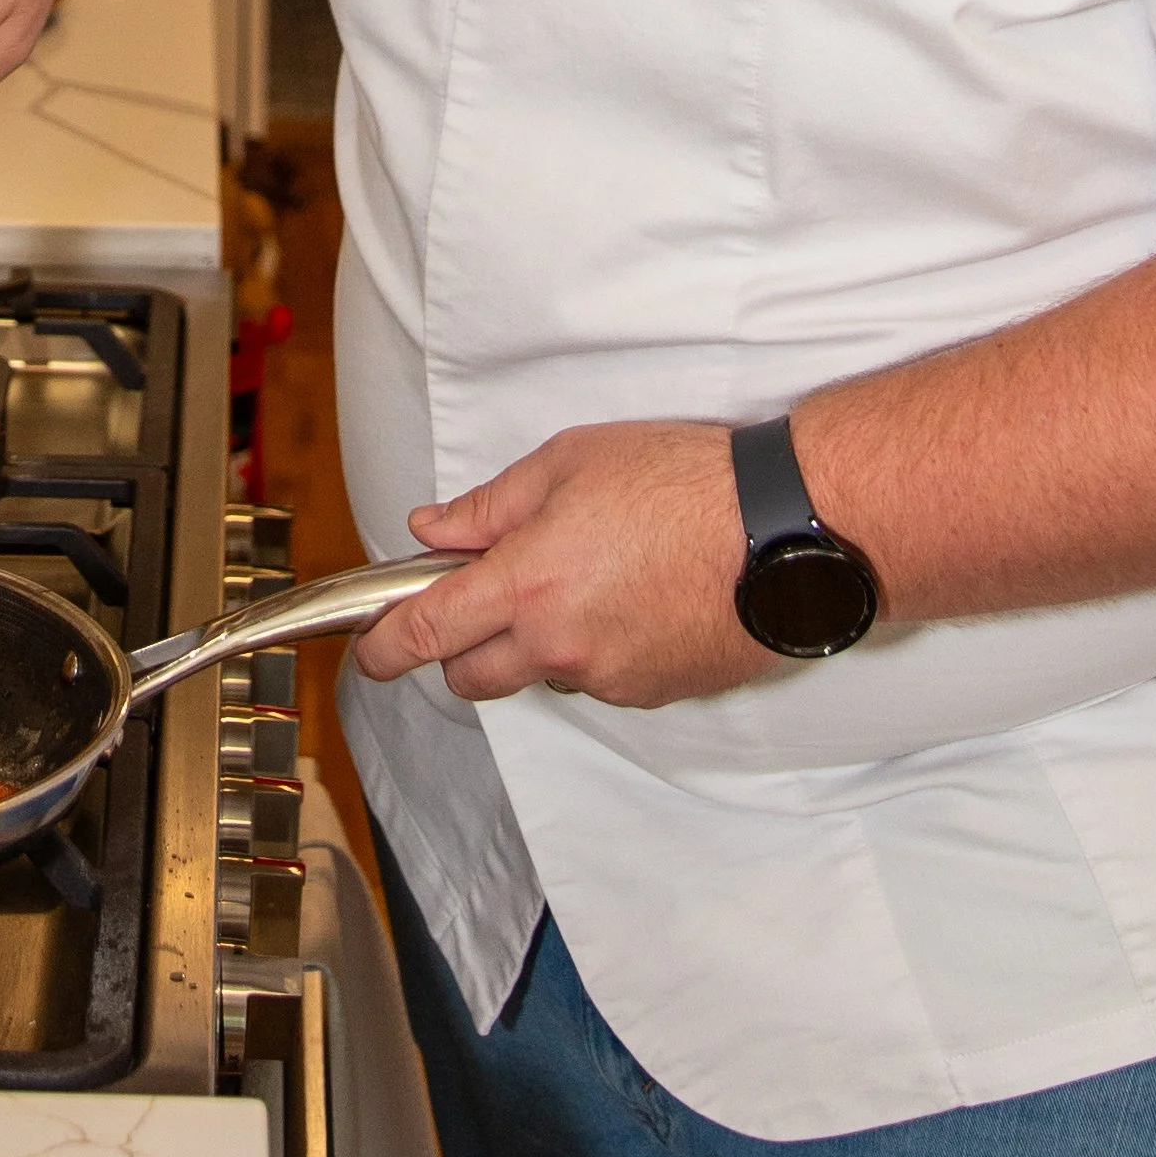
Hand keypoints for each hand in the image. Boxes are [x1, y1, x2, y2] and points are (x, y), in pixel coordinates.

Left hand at [351, 420, 776, 706]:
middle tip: (489, 601)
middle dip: (463, 651)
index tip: (369, 652)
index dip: (383, 649)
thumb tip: (432, 528)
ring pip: (544, 675)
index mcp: (526, 584)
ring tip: (595, 579)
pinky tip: (639, 600)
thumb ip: (489, 507)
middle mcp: (559, 643)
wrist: (785, 526)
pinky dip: (602, 651)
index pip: (425, 635)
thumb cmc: (686, 482)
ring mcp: (609, 676)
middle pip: (473, 679)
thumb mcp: (569, 464)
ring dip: (544, 644)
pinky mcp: (654, 692)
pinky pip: (603, 681)